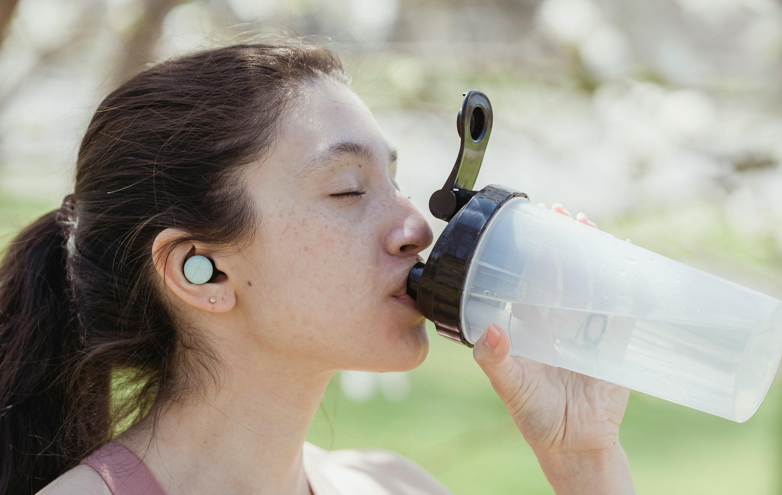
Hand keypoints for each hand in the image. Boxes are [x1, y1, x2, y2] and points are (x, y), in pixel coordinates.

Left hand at [473, 203, 634, 494]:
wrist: (575, 442)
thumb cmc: (535, 415)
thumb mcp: (511, 387)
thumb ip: (496, 361)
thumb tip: (491, 332)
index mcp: (529, 326)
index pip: (525, 280)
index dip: (526, 253)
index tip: (525, 225)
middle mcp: (556, 321)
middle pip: (560, 271)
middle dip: (561, 241)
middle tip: (561, 211)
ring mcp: (587, 327)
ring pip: (590, 280)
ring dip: (591, 251)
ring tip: (588, 223)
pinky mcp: (614, 340)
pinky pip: (621, 304)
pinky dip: (625, 280)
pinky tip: (626, 255)